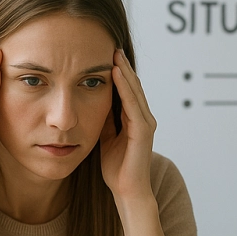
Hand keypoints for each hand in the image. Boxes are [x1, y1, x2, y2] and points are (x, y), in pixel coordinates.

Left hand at [100, 49, 156, 204]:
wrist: (127, 191)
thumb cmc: (116, 168)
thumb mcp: (105, 137)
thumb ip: (104, 119)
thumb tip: (91, 100)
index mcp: (134, 119)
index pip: (126, 89)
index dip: (117, 72)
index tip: (104, 54)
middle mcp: (143, 118)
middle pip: (133, 85)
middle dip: (122, 65)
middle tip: (110, 45)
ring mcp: (145, 123)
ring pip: (134, 90)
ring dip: (125, 71)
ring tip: (114, 52)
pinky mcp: (143, 131)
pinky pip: (133, 104)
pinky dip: (125, 87)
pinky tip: (116, 73)